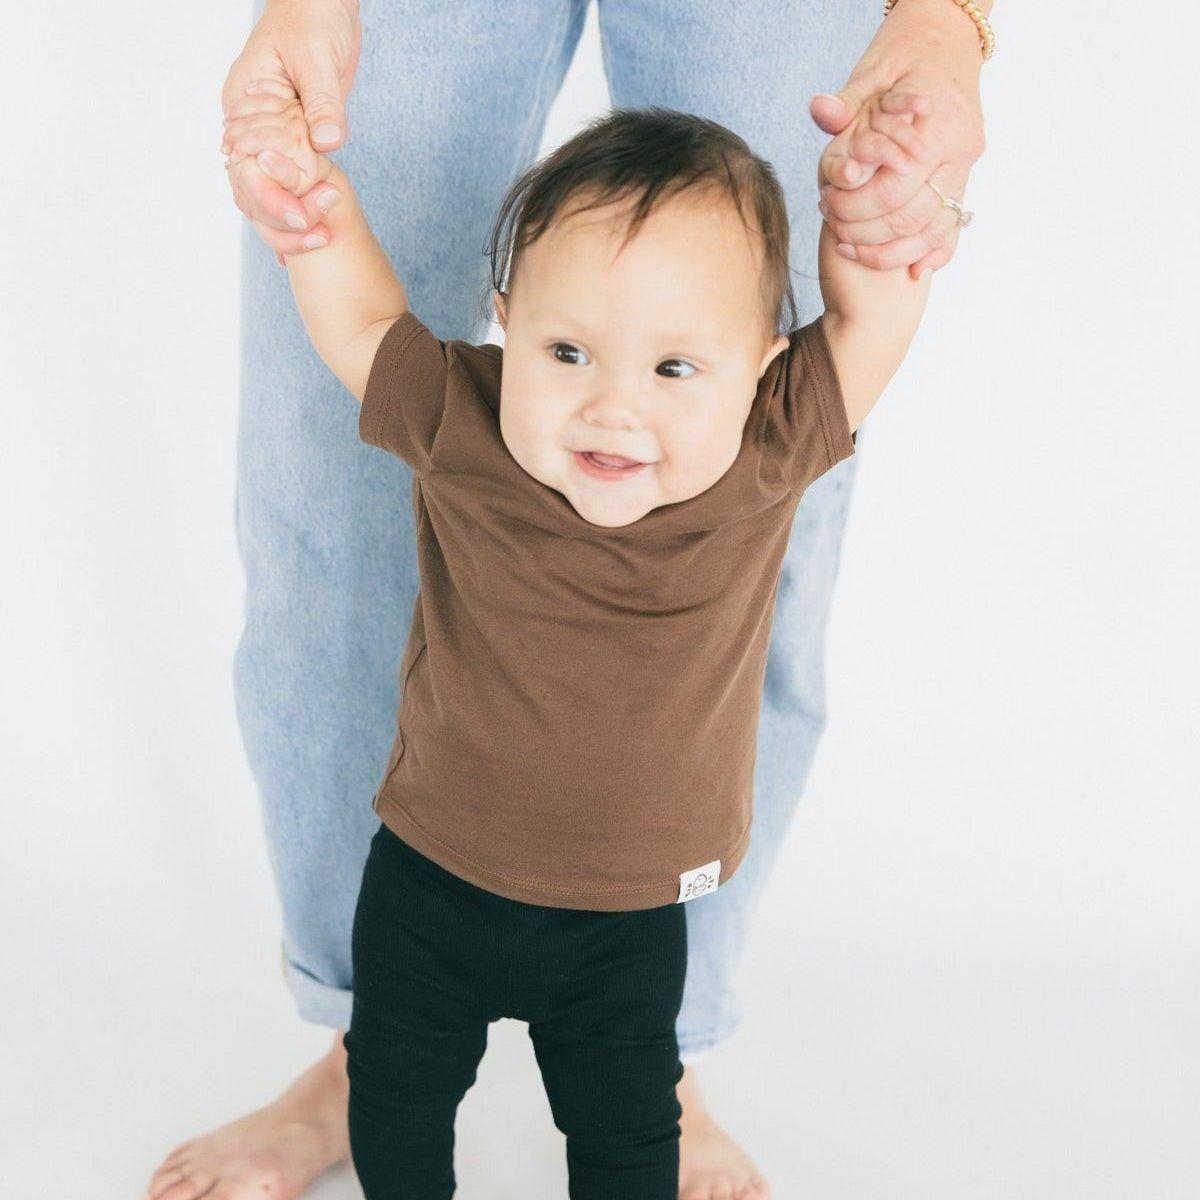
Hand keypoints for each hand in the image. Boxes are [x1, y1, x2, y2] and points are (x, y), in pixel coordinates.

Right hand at [219, 0, 360, 262]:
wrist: (322, 3)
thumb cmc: (312, 18)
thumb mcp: (317, 60)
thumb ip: (322, 104)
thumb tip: (326, 143)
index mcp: (242, 103)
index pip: (244, 168)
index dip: (272, 200)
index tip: (304, 219)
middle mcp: (249, 126)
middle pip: (251, 190)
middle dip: (284, 218)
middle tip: (321, 231)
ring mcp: (269, 136)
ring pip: (267, 193)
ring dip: (292, 220)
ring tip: (324, 235)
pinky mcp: (292, 141)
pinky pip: (289, 183)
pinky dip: (300, 209)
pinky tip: (315, 238)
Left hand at [809, 0, 987, 279]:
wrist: (948, 37)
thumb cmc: (905, 54)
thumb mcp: (872, 73)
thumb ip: (847, 104)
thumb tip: (821, 113)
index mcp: (938, 127)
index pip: (895, 186)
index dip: (855, 204)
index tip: (824, 203)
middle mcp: (960, 152)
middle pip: (912, 215)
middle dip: (866, 230)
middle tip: (832, 225)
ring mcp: (966, 169)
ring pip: (933, 232)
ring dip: (889, 249)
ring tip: (850, 245)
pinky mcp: (965, 181)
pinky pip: (954, 231)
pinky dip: (932, 254)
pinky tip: (911, 272)